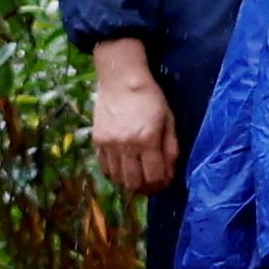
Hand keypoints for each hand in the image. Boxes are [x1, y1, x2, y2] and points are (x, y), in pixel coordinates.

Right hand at [86, 42, 180, 193]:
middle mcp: (126, 145)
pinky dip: (115, 173)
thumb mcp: (168, 120)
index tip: (165, 181)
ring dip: (129, 182)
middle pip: (134, 183)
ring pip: (118, 178)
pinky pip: (104, 168)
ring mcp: (109, 145)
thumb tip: (170, 170)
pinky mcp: (98, 141)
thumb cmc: (150, 97)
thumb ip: (170, 146)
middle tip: (152, 184)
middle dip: (146, 188)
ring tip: (138, 176)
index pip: (154, 176)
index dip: (161, 184)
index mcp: (147, 139)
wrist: (120, 79)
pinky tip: (123, 167)